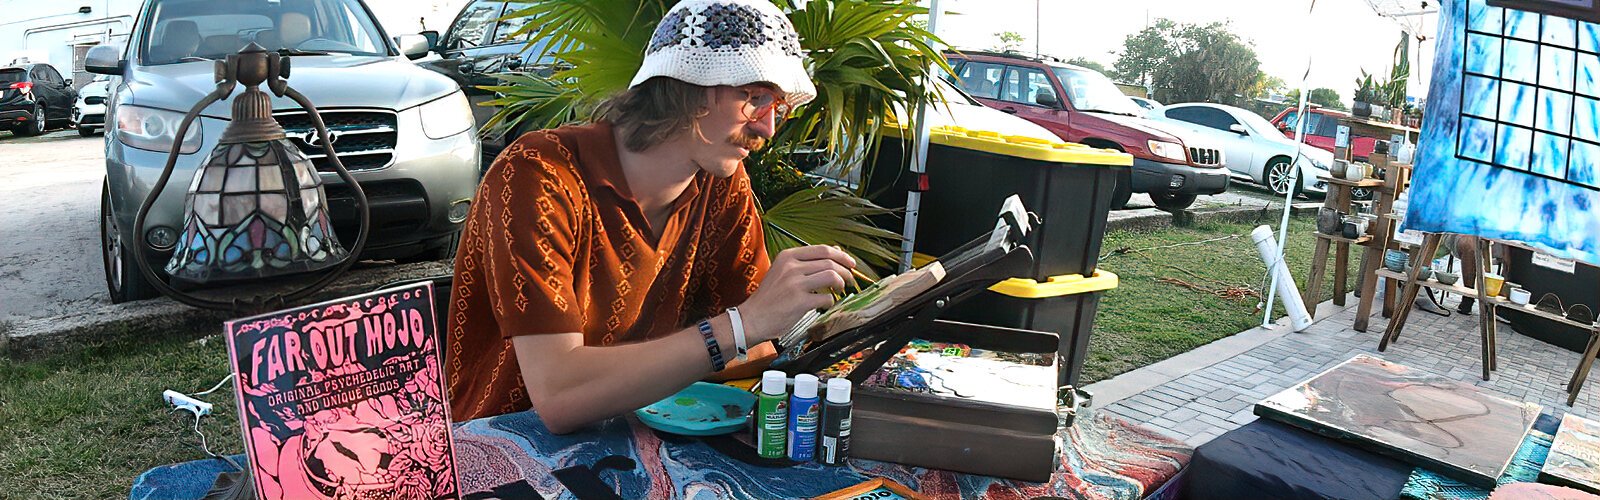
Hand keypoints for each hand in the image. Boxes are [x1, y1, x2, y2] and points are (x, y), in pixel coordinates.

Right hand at [738, 245, 857, 342]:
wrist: (752, 318)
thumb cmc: (769, 297)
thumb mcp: (783, 272)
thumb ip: (806, 263)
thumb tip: (834, 253)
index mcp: (787, 256)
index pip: (822, 249)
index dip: (841, 256)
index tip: (851, 263)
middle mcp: (791, 267)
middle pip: (830, 262)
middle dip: (846, 271)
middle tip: (850, 280)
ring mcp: (795, 284)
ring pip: (831, 276)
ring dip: (841, 284)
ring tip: (840, 290)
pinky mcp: (799, 301)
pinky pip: (826, 298)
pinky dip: (830, 301)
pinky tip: (825, 304)